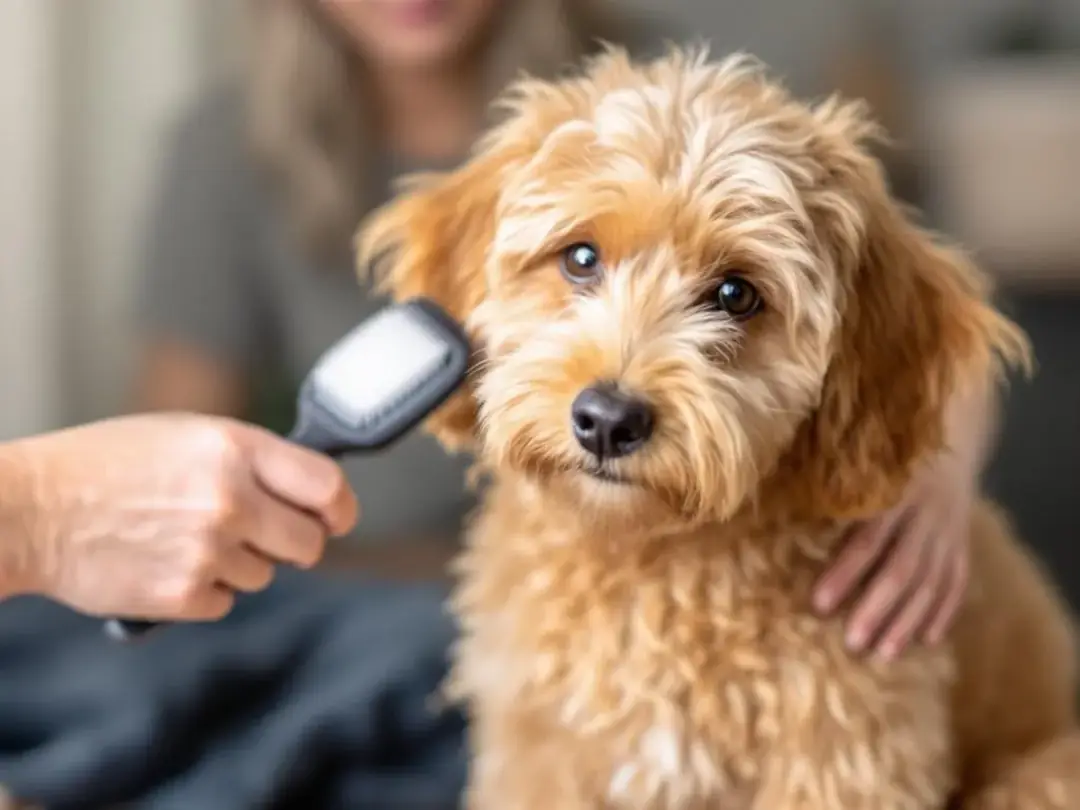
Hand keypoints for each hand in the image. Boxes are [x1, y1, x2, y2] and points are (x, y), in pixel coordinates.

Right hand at [15, 414, 357, 620]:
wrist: (32, 509)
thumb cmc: (107, 465)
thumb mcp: (188, 435)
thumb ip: (251, 461)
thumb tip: (307, 494)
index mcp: (236, 448)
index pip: (327, 485)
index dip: (340, 508)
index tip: (337, 519)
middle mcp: (231, 499)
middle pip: (309, 543)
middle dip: (294, 544)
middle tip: (263, 536)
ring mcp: (209, 550)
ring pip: (266, 576)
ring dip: (239, 564)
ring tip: (186, 539)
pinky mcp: (183, 594)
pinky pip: (225, 602)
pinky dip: (204, 592)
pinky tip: (167, 563)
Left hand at [813, 449, 973, 659]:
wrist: (952, 442)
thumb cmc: (885, 463)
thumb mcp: (863, 472)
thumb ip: (836, 499)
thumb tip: (786, 525)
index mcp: (892, 496)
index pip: (867, 541)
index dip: (844, 574)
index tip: (818, 604)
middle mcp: (925, 516)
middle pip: (901, 570)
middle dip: (877, 609)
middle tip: (852, 643)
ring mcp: (949, 533)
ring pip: (931, 584)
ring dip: (908, 621)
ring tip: (885, 653)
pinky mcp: (963, 545)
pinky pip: (956, 583)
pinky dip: (943, 612)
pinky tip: (926, 640)